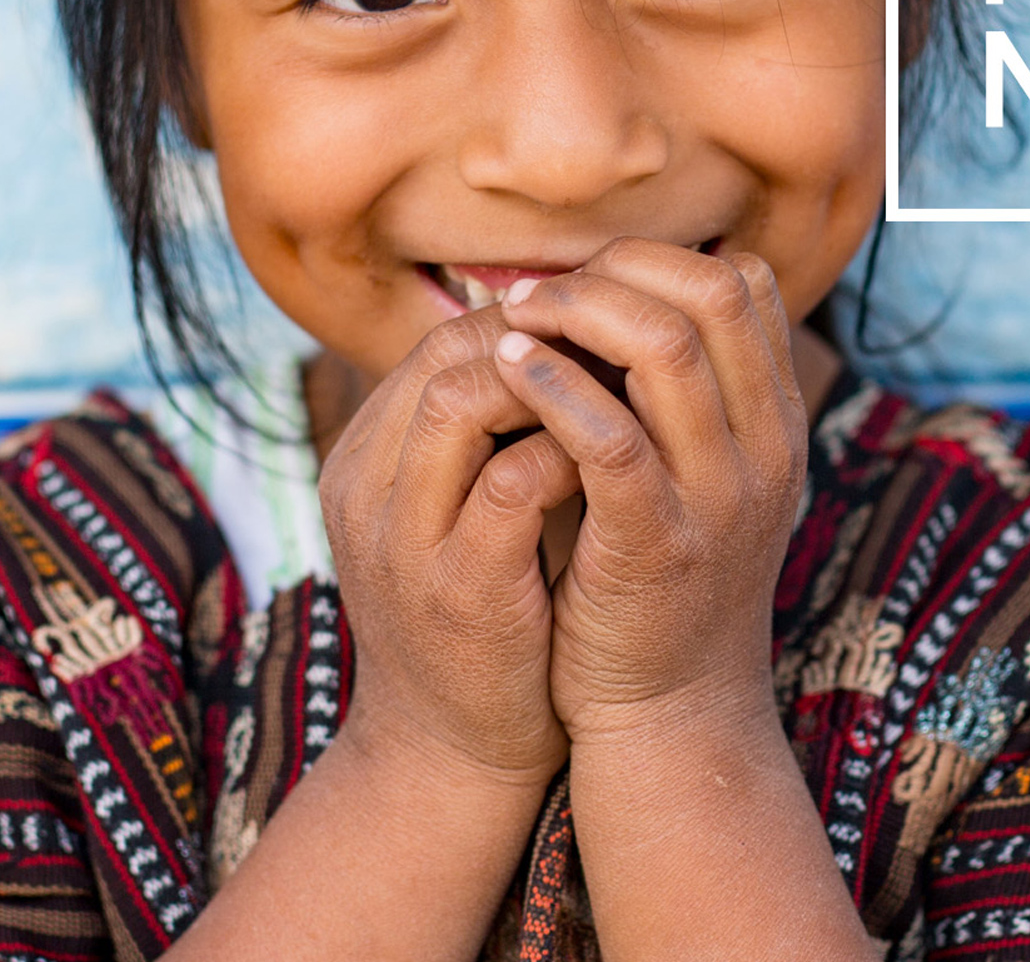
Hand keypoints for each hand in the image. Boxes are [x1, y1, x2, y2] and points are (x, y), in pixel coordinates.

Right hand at [317, 306, 579, 787]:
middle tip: (620, 348)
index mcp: (362, 462)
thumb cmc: (478, 608)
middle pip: (444, 352)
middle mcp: (365, 490)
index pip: (441, 340)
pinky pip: (514, 482)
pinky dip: (571, 452)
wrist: (451, 753)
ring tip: (620, 392)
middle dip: (544, 338)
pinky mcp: (458, 591)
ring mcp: (403, 541)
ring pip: (460, 400)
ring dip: (554, 383)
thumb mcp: (456, 508)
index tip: (602, 329)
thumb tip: (568, 331)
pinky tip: (622, 456)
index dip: (530, 320)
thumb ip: (486, 430)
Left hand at [492, 241, 807, 743]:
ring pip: (665, 348)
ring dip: (578, 313)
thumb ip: (685, 396)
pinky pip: (608, 436)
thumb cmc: (665, 578)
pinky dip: (552, 386)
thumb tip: (616, 293)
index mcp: (777, 421)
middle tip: (544, 288)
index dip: (661, 259)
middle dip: (620, 270)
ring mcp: (718, 495)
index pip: (746, 284)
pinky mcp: (655, 542)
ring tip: (515, 317)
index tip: (591, 275)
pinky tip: (506, 370)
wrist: (673, 713)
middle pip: (713, 295)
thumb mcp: (707, 476)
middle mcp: (766, 447)